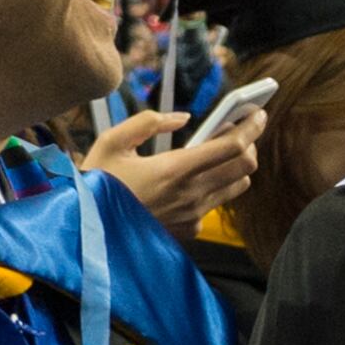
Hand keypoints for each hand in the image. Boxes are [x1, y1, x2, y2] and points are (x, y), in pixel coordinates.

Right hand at [85, 106, 263, 232]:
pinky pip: (215, 204)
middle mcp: (191, 195)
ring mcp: (193, 215)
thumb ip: (148, 122)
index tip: (257, 112)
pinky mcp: (189, 229)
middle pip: (246, 166)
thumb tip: (183, 118)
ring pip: (237, 186)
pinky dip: (214, 187)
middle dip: (250, 143)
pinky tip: (193, 179)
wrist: (87, 231)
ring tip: (218, 152)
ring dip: (236, 166)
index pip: (233, 147)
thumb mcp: (111, 142)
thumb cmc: (97, 184)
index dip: (251, 127)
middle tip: (238, 130)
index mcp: (174, 169)